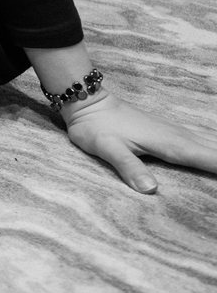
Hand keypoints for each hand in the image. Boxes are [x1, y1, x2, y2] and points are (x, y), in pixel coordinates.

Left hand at [61, 91, 216, 192]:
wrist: (87, 101)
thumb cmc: (95, 128)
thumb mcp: (106, 149)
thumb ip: (128, 167)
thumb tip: (151, 190)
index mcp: (173, 145)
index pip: (214, 162)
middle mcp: (183, 137)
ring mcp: (180, 133)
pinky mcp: (176, 132)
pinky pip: (209, 142)